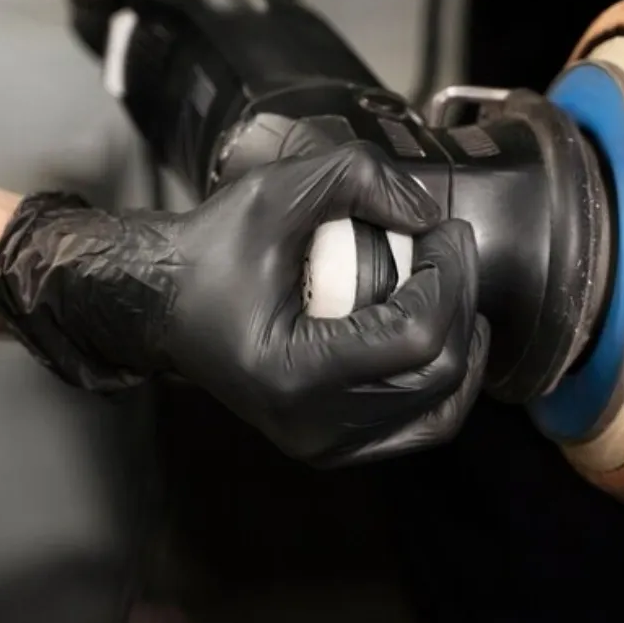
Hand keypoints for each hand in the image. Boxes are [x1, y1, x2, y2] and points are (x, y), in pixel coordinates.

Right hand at [0, 143, 488, 465]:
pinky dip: (442, 380)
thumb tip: (427, 213)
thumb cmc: (209, 252)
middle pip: (437, 375)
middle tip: (452, 247)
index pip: (416, 337)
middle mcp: (313, 425)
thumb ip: (359, 177)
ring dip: (462, 345)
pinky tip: (440, 333)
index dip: (450, 277)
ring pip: (438, 412)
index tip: (445, 230)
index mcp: (296, 372)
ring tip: (455, 288)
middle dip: (461, 299)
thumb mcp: (275, 191)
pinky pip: (415, 427)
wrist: (161, 304)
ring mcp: (322, 445)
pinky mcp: (330, 446)